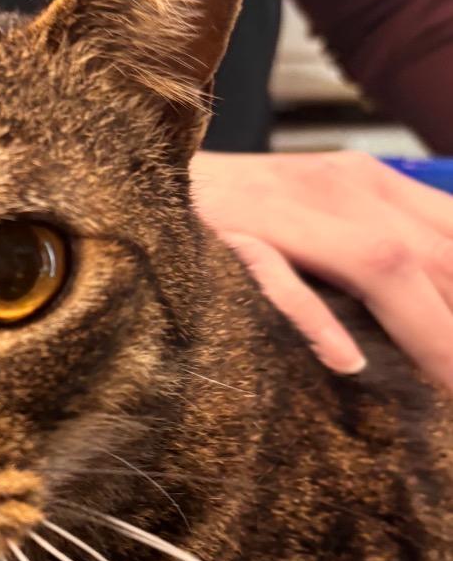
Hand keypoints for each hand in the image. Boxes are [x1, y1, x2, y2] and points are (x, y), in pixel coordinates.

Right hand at [190, 150, 452, 390]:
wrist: (139, 172)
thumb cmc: (227, 210)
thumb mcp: (313, 219)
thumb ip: (367, 251)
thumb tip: (418, 311)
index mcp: (367, 183)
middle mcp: (340, 186)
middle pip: (436, 254)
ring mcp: (285, 207)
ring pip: (382, 264)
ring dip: (430, 332)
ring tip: (450, 388)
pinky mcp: (228, 232)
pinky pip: (279, 276)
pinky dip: (317, 318)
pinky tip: (344, 362)